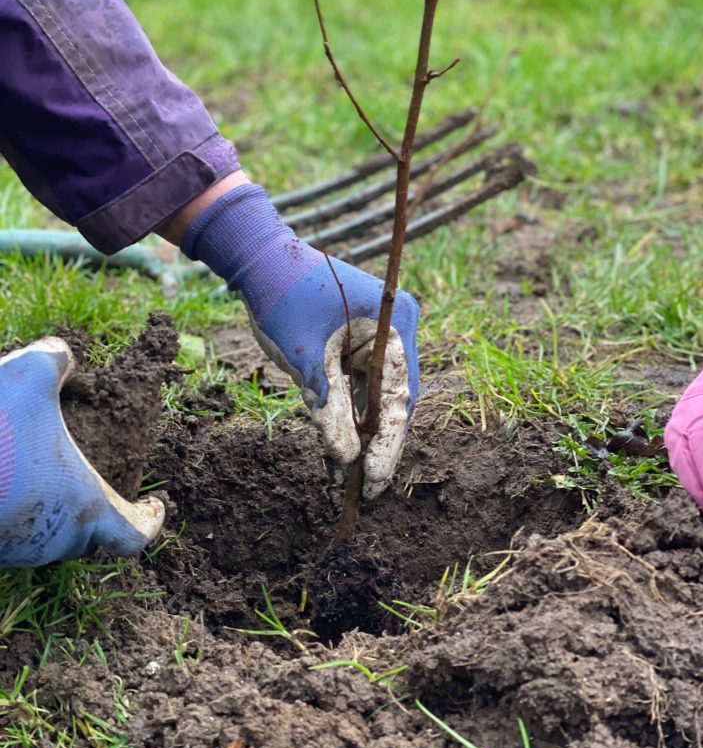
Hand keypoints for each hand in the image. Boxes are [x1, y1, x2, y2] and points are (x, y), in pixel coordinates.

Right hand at [0, 338, 164, 565]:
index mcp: (86, 506)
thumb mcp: (29, 376)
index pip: (134, 535)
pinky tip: (7, 481)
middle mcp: (56, 539)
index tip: (155, 506)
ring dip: (55, 514)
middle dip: (97, 513)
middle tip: (93, 481)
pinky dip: (20, 515)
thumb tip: (62, 353)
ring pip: (49, 540)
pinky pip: (15, 536)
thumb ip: (55, 357)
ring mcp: (18, 551)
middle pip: (90, 538)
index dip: (151, 521)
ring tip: (45, 478)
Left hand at [180, 183, 418, 496]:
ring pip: (374, 398)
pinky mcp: (357, 343)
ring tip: (345, 478)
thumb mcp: (306, 359)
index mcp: (394, 320)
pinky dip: (345, 415)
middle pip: (392, 400)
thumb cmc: (282, 296)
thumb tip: (346, 459)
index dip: (389, 443)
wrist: (256, 258)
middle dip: (376, 444)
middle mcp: (394, 327)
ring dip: (359, 434)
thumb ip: (329, 409)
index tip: (376, 480)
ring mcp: (376, 335)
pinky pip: (357, 387)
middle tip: (364, 489)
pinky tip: (335, 450)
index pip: (400, 394)